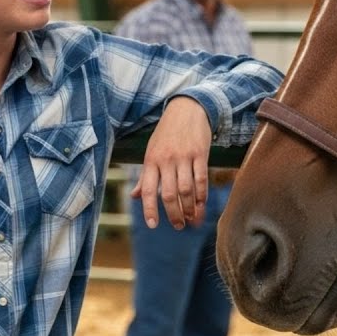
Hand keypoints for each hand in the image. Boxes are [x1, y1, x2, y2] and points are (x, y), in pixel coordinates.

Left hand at [133, 96, 211, 229]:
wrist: (187, 109)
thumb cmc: (166, 133)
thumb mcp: (151, 151)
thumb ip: (145, 176)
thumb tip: (135, 196)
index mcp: (151, 160)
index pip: (149, 190)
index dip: (149, 209)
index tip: (153, 224)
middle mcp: (167, 160)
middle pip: (169, 194)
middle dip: (174, 214)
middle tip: (178, 226)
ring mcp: (184, 157)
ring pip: (186, 189)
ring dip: (189, 208)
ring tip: (190, 219)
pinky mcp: (200, 154)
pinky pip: (201, 179)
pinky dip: (202, 195)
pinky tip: (201, 205)